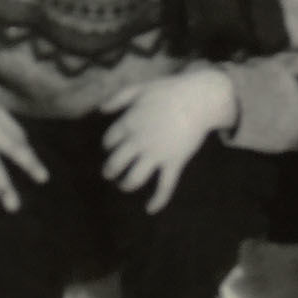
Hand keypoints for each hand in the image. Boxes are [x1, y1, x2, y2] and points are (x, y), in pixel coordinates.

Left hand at [99, 66, 237, 213]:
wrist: (198, 99)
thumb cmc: (169, 91)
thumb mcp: (140, 88)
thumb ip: (118, 98)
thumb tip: (100, 110)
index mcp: (129, 123)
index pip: (109, 140)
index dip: (107, 145)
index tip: (110, 147)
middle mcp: (139, 141)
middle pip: (116, 163)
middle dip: (110, 171)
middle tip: (109, 174)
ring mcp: (156, 154)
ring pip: (135, 178)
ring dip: (126, 185)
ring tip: (123, 186)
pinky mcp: (174, 163)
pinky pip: (165, 187)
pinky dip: (157, 201)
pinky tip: (149, 209)